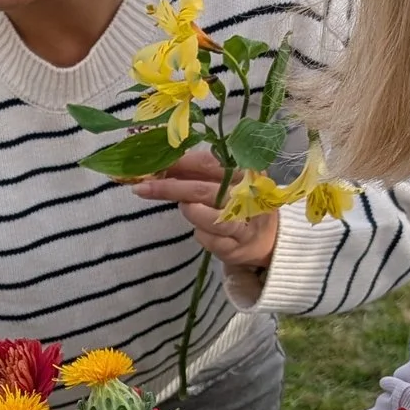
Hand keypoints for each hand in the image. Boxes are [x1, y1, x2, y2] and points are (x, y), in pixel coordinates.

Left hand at [133, 150, 278, 278]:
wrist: (267, 237)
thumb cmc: (238, 203)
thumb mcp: (224, 182)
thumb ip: (197, 173)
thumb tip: (162, 166)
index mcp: (244, 172)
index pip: (208, 163)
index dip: (180, 164)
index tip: (156, 165)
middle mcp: (247, 196)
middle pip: (202, 190)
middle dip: (169, 188)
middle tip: (142, 188)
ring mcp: (243, 223)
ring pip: (207, 217)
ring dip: (189, 211)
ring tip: (185, 207)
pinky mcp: (236, 246)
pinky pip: (207, 239)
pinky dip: (199, 232)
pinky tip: (203, 228)